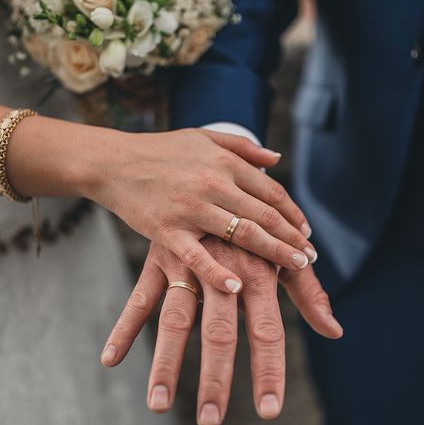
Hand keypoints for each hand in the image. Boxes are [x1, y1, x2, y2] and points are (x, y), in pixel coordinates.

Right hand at [81, 128, 316, 294]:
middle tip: (310, 258)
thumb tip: (276, 158)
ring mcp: (190, 209)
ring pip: (242, 233)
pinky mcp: (167, 231)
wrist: (112, 162)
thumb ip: (242, 147)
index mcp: (224, 162)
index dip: (292, 214)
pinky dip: (218, 272)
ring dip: (274, 252)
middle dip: (293, 238)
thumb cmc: (160, 151)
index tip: (306, 233)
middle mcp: (213, 184)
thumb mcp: (203, 137)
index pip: (271, 191)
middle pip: (265, 215)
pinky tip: (238, 287)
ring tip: (296, 268)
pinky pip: (197, 255)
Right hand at [101, 239, 342, 424]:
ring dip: (166, 363)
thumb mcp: (283, 256)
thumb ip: (308, 293)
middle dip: (215, 377)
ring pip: (175, 319)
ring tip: (159, 406)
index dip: (270, 371)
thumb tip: (335, 331)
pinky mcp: (160, 259)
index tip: (269, 411)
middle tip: (211, 421)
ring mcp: (188, 265)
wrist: (218, 174)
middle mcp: (223, 270)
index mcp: (258, 271)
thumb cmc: (259, 225)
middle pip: (219, 331)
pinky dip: (125, 327)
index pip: (268, 331)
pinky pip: (140, 298)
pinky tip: (111, 360)